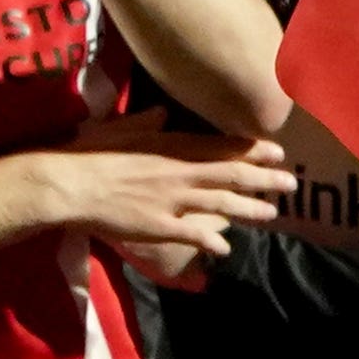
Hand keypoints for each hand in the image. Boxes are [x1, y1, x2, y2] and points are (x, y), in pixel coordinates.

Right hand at [22, 138, 296, 268]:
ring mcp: (170, 200)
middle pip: (231, 174)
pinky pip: (193, 234)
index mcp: (170, 146)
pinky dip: (212, 240)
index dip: (252, 151)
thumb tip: (164, 111)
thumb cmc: (90, 153)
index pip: (220, 147)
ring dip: (250, 208)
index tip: (276, 152)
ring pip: (221, 203)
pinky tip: (226, 247)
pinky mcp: (158, 225)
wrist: (67, 183)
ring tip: (272, 213)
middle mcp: (178, 172)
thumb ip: (147, 122)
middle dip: (265, 178)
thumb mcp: (121, 129)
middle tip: (291, 182)